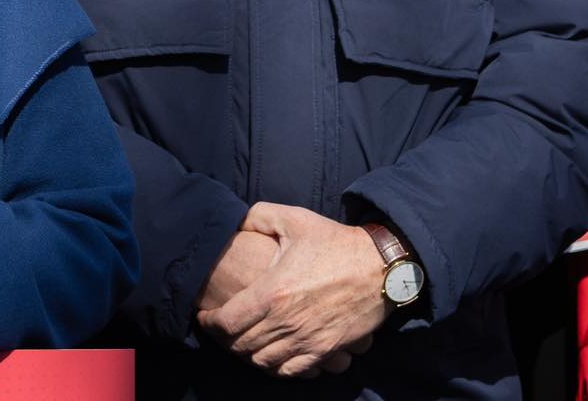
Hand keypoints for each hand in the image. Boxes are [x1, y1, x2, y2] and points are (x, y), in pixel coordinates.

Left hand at [198, 203, 388, 377]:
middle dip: (225, 339)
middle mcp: (286, 321)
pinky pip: (292, 371)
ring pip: (263, 362)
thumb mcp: (293, 218)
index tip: (205, 315)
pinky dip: (276, 367)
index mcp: (272, 292)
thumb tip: (236, 223)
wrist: (383, 266)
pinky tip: (273, 353)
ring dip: (248, 354)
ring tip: (244, 340)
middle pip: (241, 345)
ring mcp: (307, 339)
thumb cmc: (336, 241)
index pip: (226, 323)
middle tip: (222, 328)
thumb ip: (257, 216)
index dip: (209, 322)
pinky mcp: (327, 350)